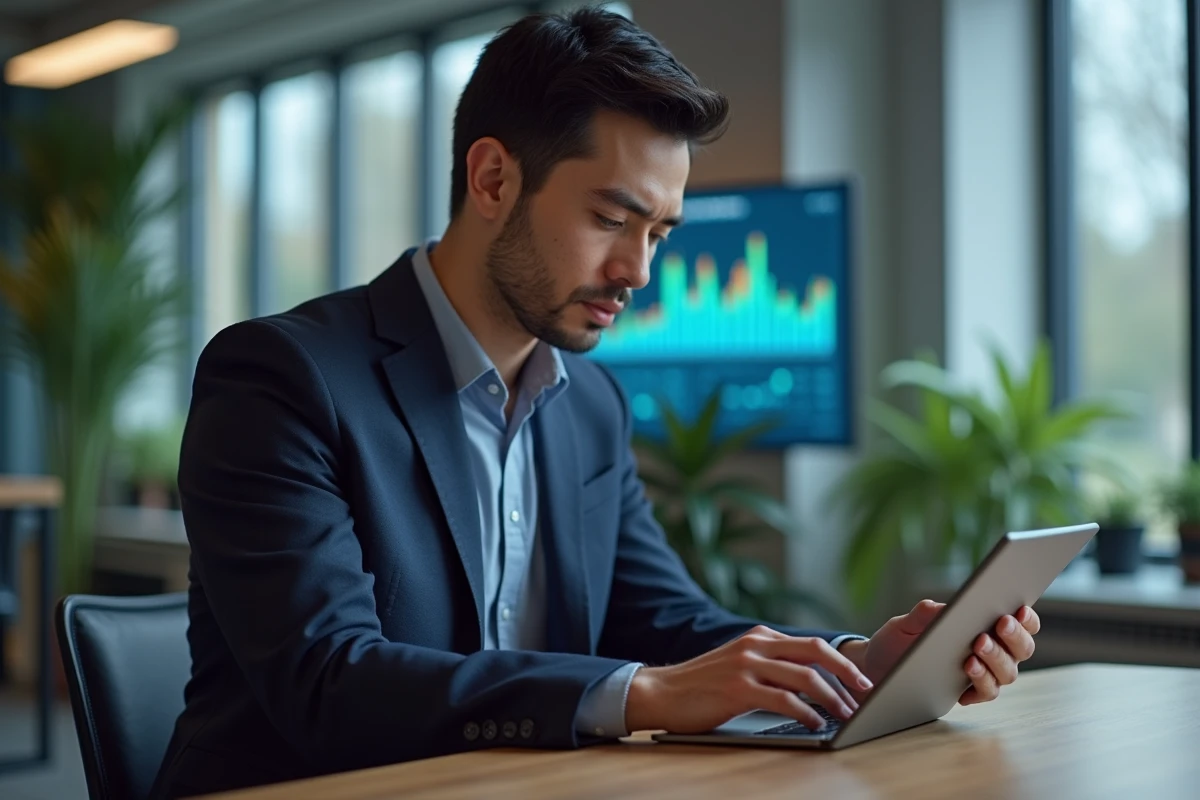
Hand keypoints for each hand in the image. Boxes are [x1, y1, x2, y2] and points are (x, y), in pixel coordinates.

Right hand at [624, 625, 874, 733]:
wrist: (661, 692)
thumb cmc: (702, 685)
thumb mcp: (739, 664)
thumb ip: (769, 665)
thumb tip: (811, 682)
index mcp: (759, 637)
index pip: (811, 644)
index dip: (841, 662)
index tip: (861, 681)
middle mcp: (755, 645)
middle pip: (815, 651)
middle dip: (846, 672)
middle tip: (866, 693)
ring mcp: (746, 665)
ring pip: (804, 677)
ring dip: (832, 698)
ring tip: (846, 715)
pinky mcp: (738, 689)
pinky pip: (784, 700)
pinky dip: (806, 713)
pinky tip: (816, 724)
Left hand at [840, 600, 1040, 705]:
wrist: (878, 669)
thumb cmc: (898, 641)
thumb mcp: (905, 624)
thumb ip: (924, 614)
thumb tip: (945, 608)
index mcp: (984, 626)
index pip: (1020, 622)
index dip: (1027, 617)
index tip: (1020, 609)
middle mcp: (992, 652)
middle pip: (1021, 648)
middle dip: (1014, 637)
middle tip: (1000, 624)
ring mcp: (984, 674)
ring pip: (1008, 672)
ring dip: (996, 658)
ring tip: (977, 646)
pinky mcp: (970, 693)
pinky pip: (987, 692)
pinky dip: (982, 682)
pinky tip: (968, 667)